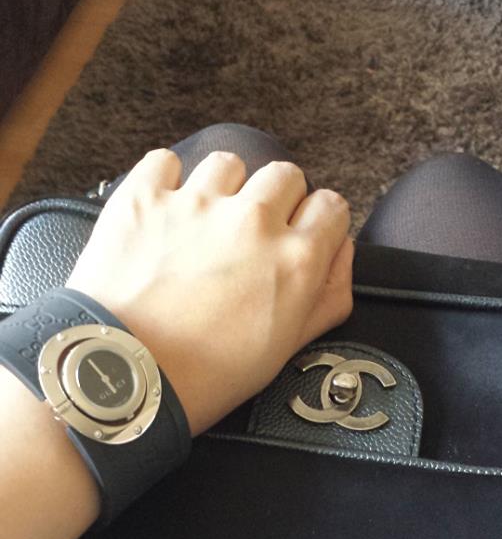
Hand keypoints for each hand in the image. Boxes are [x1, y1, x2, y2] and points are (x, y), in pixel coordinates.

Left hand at [68, 149, 353, 435]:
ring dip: (222, 188)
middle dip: (274, 201)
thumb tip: (339, 254)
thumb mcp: (287, 350)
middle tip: (251, 236)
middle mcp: (253, 221)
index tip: (299, 237)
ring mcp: (197, 203)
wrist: (125, 377)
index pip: (332, 207)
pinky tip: (163, 210)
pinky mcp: (144, 198)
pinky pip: (165, 161)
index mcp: (295, 260)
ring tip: (203, 223)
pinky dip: (166, 180)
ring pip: (229, 163)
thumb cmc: (204, 376)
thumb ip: (328, 296)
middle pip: (285, 176)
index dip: (316, 224)